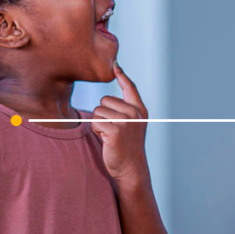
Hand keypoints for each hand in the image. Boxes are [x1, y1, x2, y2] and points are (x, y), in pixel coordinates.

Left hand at [92, 62, 149, 182]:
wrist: (131, 168)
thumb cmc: (126, 145)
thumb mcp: (131, 123)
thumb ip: (125, 106)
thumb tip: (116, 87)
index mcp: (139, 109)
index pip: (130, 87)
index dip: (122, 76)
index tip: (115, 65)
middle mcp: (134, 113)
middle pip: (105, 100)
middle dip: (103, 114)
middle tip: (112, 130)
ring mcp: (126, 121)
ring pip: (97, 111)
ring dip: (98, 124)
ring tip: (109, 136)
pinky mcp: (115, 131)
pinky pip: (95, 122)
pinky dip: (96, 131)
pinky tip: (106, 140)